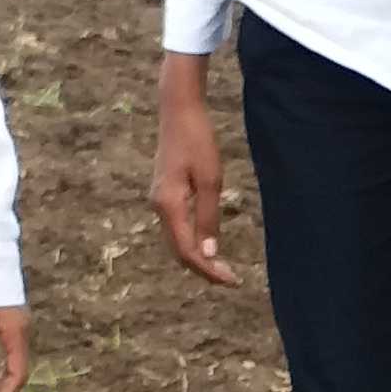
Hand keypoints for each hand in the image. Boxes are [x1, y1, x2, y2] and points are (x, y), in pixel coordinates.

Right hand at [149, 51, 235, 284]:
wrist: (178, 111)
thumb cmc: (198, 140)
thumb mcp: (210, 179)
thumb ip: (208, 217)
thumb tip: (207, 254)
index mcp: (169, 206)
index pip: (188, 251)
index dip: (208, 270)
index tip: (232, 280)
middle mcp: (159, 207)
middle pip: (179, 251)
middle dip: (203, 269)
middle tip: (231, 279)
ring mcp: (159, 200)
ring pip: (176, 241)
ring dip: (197, 257)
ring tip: (221, 268)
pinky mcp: (164, 194)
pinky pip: (175, 228)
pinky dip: (191, 241)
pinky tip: (206, 243)